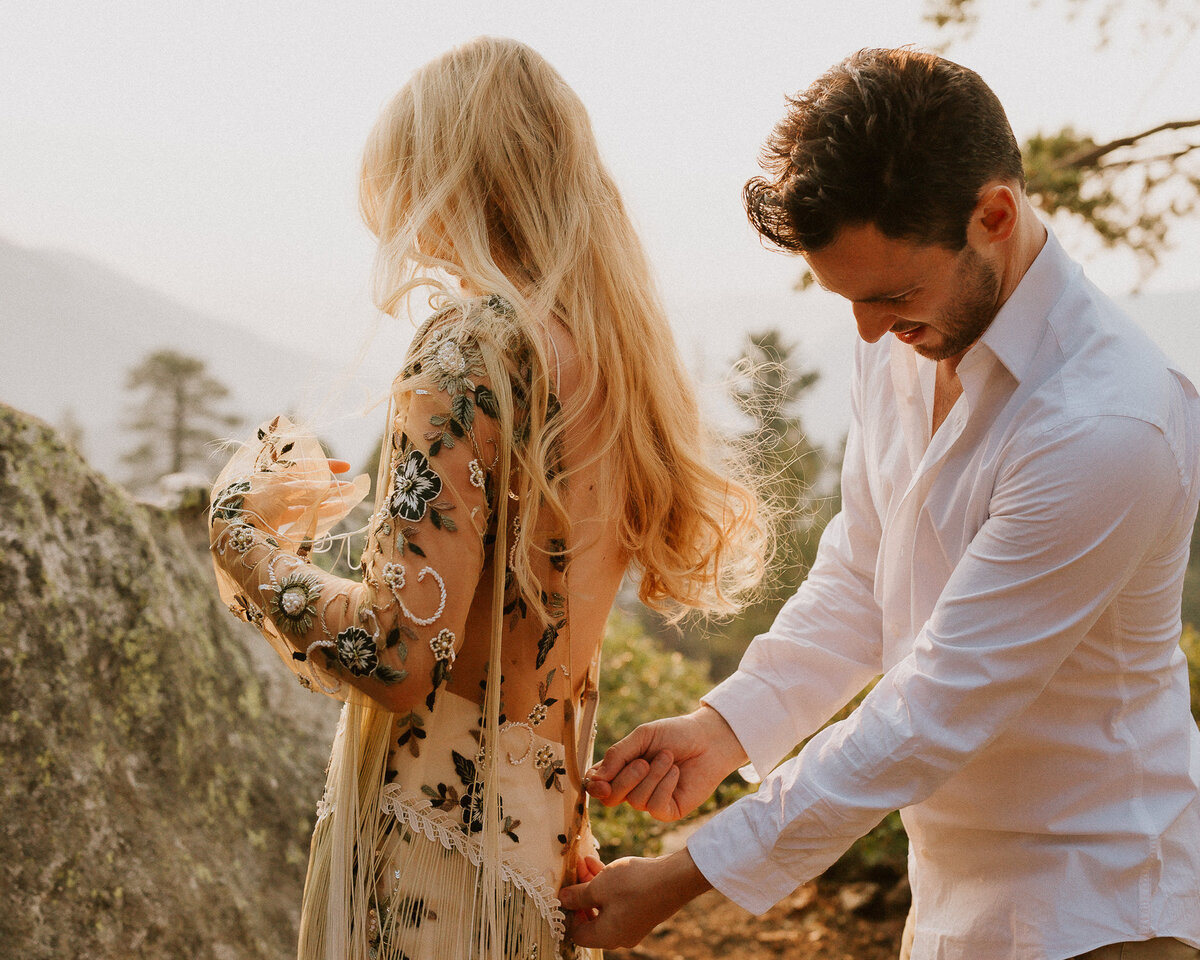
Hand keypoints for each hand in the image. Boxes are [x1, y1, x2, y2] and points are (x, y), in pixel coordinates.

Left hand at [559, 850, 711, 948]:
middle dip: (581, 893)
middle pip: (592, 918)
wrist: (674, 879)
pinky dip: (609, 887)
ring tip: (585, 861)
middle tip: (574, 871)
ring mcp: (633, 924)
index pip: (578, 934)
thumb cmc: (633, 884)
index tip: (565, 892)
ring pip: (605, 906)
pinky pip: (619, 902)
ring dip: (594, 885)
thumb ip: (577, 896)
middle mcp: (619, 935)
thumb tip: (562, 900)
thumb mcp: (599, 887)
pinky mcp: (642, 911)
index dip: (568, 913)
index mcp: (606, 936)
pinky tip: (602, 864)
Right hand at [584, 705, 747, 820]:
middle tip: (644, 761)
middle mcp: (632, 788)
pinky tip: (676, 773)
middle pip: (611, 798)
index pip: (597, 785)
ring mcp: (650, 801)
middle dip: (626, 779)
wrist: (709, 739)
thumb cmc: (675, 734)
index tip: (600, 782)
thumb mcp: (642, 736)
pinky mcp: (669, 811)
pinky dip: (665, 786)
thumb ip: (618, 754)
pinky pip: (656, 807)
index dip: (594, 786)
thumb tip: (596, 779)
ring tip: (668, 758)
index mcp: (621, 768)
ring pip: (635, 801)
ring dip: (653, 776)